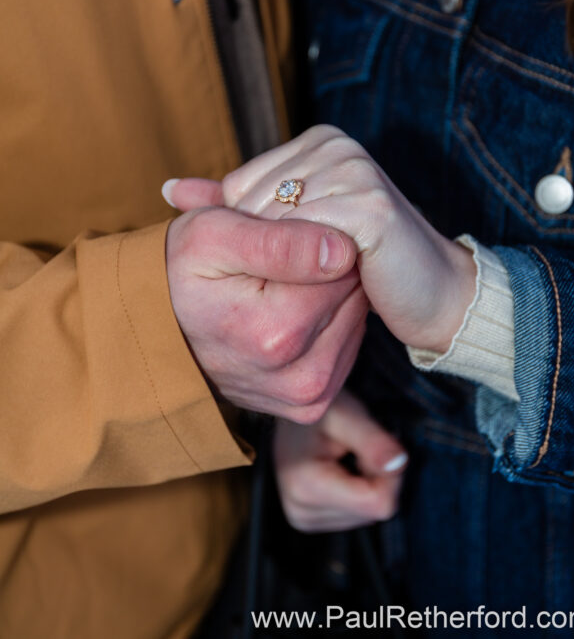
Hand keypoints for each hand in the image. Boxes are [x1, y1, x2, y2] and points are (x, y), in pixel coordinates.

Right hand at [164, 180, 367, 422]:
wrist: (153, 329)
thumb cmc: (180, 273)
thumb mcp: (211, 235)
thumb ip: (279, 239)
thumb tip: (342, 250)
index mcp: (276, 332)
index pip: (344, 266)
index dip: (317, 239)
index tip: (281, 237)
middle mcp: (299, 376)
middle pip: (353, 295)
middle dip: (324, 271)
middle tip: (275, 263)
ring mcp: (308, 396)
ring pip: (354, 319)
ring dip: (327, 298)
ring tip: (277, 288)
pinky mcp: (311, 404)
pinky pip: (346, 347)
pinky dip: (326, 326)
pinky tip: (288, 313)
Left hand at [165, 125, 475, 353]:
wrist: (431, 291)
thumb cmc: (360, 265)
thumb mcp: (291, 230)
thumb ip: (234, 207)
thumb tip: (171, 190)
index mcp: (317, 141)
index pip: (242, 186)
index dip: (245, 233)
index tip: (264, 264)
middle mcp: (335, 145)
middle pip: (253, 202)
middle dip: (258, 249)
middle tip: (281, 281)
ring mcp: (354, 170)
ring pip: (274, 224)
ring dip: (278, 264)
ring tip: (299, 284)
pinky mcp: (368, 206)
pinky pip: (303, 242)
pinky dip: (299, 271)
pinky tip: (314, 287)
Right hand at [274, 389, 406, 531]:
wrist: (293, 409)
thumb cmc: (321, 408)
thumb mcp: (349, 414)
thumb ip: (374, 441)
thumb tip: (399, 466)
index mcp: (306, 487)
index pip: (379, 503)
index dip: (389, 473)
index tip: (375, 444)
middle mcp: (300, 512)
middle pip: (374, 511)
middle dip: (378, 477)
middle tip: (357, 446)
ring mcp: (303, 519)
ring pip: (368, 515)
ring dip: (368, 483)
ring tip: (346, 455)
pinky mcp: (309, 520)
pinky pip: (356, 516)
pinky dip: (358, 491)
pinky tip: (340, 469)